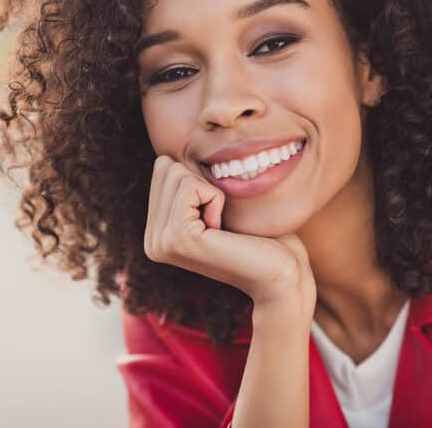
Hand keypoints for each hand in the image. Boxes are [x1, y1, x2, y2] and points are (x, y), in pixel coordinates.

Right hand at [143, 155, 314, 308]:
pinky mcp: (178, 238)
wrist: (280, 274)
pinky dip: (216, 198)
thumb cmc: (259, 236)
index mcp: (156, 233)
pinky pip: (191, 186)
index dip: (199, 181)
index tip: (217, 216)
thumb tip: (169, 156)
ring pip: (176, 173)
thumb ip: (188, 186)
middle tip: (220, 221)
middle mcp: (152, 241)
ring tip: (222, 227)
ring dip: (211, 192)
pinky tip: (223, 229)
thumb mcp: (216, 206)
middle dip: (202, 183)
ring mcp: (161, 242)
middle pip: (166, 167)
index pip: (162, 169)